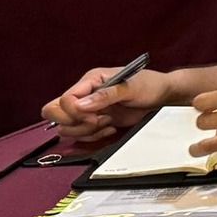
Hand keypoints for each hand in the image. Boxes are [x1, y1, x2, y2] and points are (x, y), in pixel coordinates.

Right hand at [43, 65, 172, 142]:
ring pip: (65, 127)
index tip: (95, 116)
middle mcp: (84, 94)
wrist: (162, 96)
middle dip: (74, 123)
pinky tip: (111, 128)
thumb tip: (80, 105)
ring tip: (108, 122)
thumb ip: (106, 95)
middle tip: (98, 121)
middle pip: (54, 112)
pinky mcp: (94, 121)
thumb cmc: (149, 84)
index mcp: (90, 80)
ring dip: (86, 131)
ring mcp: (88, 109)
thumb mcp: (131, 87)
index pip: (64, 99)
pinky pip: (80, 135)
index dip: (74, 112)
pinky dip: (93, 136)